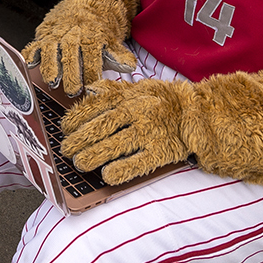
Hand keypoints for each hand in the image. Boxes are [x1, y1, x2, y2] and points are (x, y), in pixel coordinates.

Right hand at [22, 0, 139, 94]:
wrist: (87, 2)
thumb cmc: (98, 28)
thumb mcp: (111, 40)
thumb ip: (117, 55)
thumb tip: (129, 66)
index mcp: (91, 35)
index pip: (91, 54)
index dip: (91, 71)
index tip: (91, 86)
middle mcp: (72, 34)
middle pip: (71, 53)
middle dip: (71, 72)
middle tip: (72, 90)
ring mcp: (56, 34)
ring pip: (51, 49)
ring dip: (50, 66)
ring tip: (52, 81)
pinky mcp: (44, 35)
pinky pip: (35, 44)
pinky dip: (31, 53)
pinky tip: (29, 63)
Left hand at [61, 77, 192, 184]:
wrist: (198, 113)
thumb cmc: (166, 100)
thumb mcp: (140, 87)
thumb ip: (115, 89)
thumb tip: (91, 89)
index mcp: (129, 96)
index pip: (95, 106)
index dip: (76, 118)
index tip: (64, 128)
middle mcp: (137, 112)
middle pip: (101, 127)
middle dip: (79, 141)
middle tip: (65, 151)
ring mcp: (149, 132)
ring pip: (114, 145)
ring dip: (93, 156)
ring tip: (80, 164)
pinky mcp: (161, 151)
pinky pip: (137, 163)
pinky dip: (121, 170)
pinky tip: (107, 176)